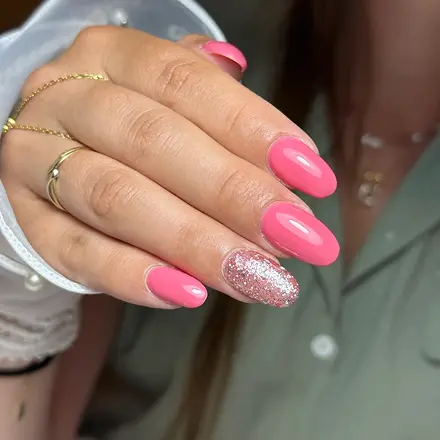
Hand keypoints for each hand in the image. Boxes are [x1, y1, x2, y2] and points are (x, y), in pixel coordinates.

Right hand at [1, 27, 338, 312]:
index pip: (186, 82)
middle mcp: (66, 97)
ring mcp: (36, 160)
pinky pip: (77, 252)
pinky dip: (134, 275)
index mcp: (112, 56)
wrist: (62, 152)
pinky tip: (189, 294)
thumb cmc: (136, 130)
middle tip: (299, 238)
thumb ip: (226, 117)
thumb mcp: (174, 103)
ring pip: (117, 199)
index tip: (314, 178)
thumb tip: (292, 153)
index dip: (254, 129)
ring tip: (260, 277)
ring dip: (196, 243)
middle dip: (235, 194)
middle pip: (154, 141)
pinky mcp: (30, 220)